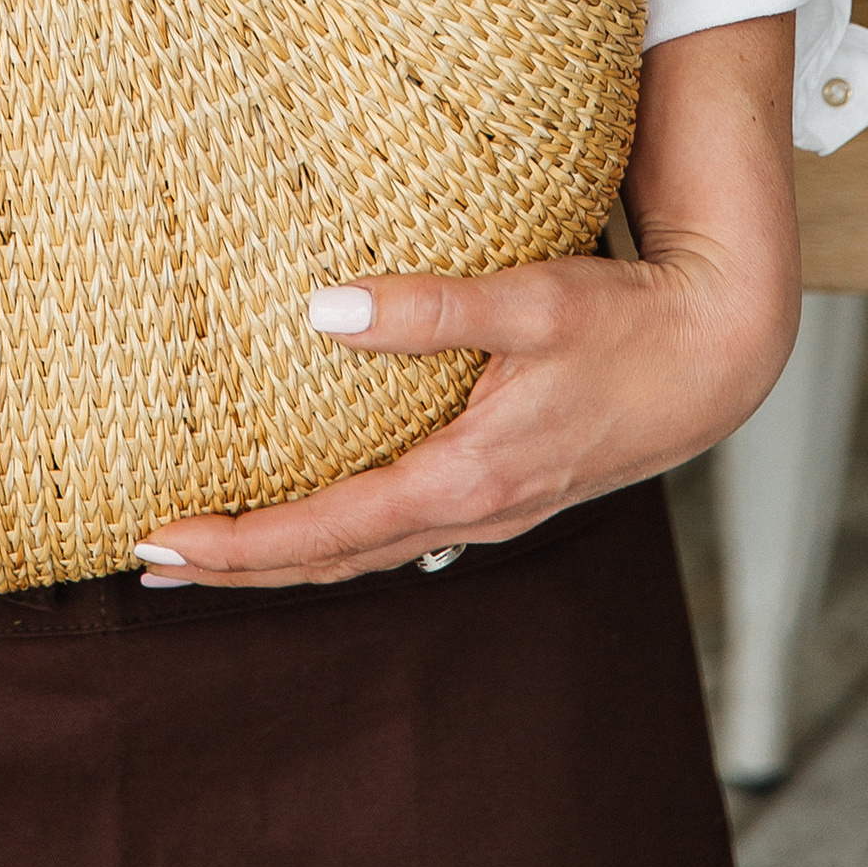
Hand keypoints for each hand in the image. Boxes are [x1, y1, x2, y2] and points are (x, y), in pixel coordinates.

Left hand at [134, 15, 798, 589]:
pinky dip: (338, 535)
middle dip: (238, 566)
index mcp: (468, 474)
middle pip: (332, 560)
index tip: (161, 541)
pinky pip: (400, 529)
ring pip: (365, 551)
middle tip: (149, 561)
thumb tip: (323, 307)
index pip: (327, 529)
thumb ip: (427, 306)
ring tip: (209, 550)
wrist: (718, 355)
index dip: (240, 544)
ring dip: (284, 556)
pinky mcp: (504, 488)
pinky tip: (314, 514)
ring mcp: (491, 508)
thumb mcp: (529, 299)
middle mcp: (473, 509)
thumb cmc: (627, 322)